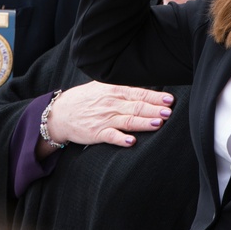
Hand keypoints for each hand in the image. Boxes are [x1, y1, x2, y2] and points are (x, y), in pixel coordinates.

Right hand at [37, 81, 173, 158]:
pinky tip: (132, 142)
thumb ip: (122, 88)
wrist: (60, 112)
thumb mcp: (102, 87)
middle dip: (154, 109)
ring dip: (143, 123)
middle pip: (136, 106)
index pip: (138, 93)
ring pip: (128, 121)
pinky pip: (110, 136)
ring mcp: (104, 119)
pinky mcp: (96, 133)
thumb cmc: (85, 99)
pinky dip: (121, 139)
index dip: (155, 97)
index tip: (170, 100)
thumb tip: (145, 89)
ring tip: (158, 124)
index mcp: (113, 90)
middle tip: (169, 112)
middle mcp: (111, 103)